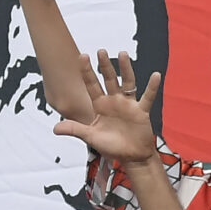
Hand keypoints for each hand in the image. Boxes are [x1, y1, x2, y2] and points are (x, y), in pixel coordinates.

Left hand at [52, 52, 162, 166]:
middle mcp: (114, 101)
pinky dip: (152, 87)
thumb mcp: (91, 137)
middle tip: (101, 51)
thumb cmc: (112, 147)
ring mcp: (128, 105)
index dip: (87, 71)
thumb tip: (54, 129)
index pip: (92, 85)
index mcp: (100, 105)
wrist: (131, 157)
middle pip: (109, 79)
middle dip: (105, 66)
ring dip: (126, 69)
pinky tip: (156, 75)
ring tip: (123, 54)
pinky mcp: (141, 111)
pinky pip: (148, 97)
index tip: (82, 56)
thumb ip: (75, 129)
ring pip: (127, 83)